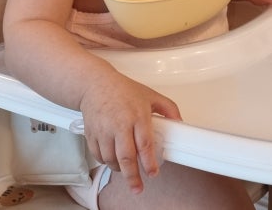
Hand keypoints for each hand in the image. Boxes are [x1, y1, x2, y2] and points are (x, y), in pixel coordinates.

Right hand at [79, 71, 179, 193]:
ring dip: (119, 169)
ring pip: (111, 159)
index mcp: (137, 115)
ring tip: (126, 169)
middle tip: (138, 187)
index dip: (149, 162)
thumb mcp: (150, 95)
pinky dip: (106, 162)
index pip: (144, 144)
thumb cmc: (122, 90)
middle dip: (132, 176)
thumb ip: (168, 108)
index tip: (153, 172)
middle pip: (126, 157)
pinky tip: (113, 160)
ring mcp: (104, 130)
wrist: (95, 84)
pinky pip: (98, 155)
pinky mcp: (92, 133)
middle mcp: (119, 124)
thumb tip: (180, 122)